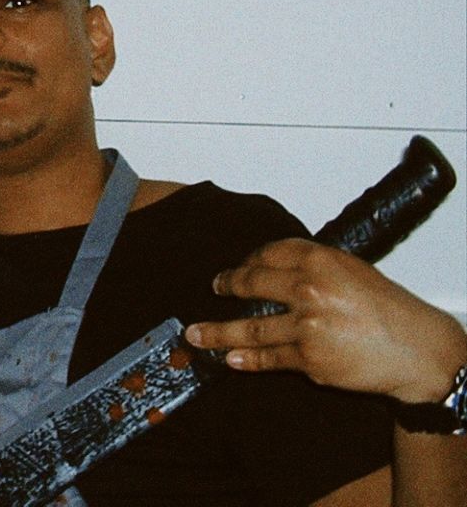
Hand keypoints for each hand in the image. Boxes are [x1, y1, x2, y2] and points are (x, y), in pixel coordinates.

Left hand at [186, 238, 466, 403]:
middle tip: (214, 287)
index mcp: (321, 260)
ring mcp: (307, 325)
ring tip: (194, 334)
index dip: (248, 259)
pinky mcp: (309, 359)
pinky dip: (246, 360)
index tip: (238, 265)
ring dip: (217, 332)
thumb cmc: (390, 311)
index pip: (269, 253)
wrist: (418, 351)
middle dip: (227, 285)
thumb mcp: (353, 272)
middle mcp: (310, 289)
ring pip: (250, 328)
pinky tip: (229, 359)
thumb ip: (315, 267)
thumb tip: (275, 268)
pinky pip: (269, 358)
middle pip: (252, 283)